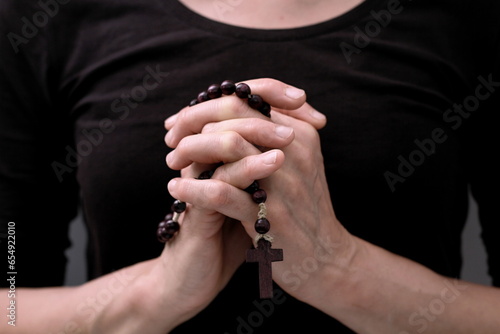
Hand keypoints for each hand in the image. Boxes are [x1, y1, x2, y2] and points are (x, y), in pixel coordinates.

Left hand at [165, 78, 351, 303]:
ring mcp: (282, 181)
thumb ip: (271, 136)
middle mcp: (293, 149)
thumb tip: (228, 115)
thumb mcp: (298, 163)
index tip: (183, 121)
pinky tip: (177, 188)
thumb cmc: (303, 207)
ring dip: (190, 149)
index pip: (249, 96)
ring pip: (227, 145)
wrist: (326, 257)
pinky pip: (221, 192)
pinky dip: (192, 188)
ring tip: (172, 160)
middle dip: (193, 120)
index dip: (209, 105)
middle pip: (234, 112)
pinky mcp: (269, 215)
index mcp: (300, 132)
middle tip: (172, 139)